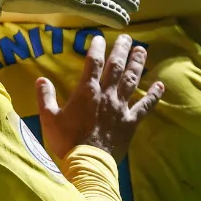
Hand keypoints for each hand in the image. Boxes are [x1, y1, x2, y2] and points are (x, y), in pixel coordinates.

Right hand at [35, 33, 163, 161]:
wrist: (88, 163)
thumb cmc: (67, 141)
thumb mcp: (49, 118)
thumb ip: (45, 97)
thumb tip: (40, 79)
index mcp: (87, 91)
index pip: (93, 63)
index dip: (97, 48)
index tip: (100, 37)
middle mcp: (107, 94)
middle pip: (116, 67)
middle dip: (122, 50)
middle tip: (128, 37)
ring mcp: (121, 107)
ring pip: (132, 81)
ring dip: (138, 64)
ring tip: (142, 50)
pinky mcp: (131, 122)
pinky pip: (145, 106)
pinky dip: (154, 96)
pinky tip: (161, 85)